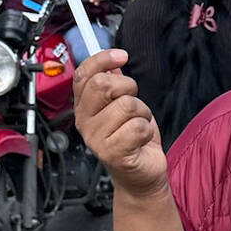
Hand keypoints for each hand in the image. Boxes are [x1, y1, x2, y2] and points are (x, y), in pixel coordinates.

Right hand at [73, 49, 168, 199]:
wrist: (140, 173)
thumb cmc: (132, 138)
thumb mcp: (121, 105)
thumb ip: (113, 83)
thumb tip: (112, 62)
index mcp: (84, 106)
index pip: (83, 74)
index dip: (103, 59)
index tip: (121, 57)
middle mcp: (85, 121)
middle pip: (103, 85)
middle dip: (128, 88)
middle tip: (132, 103)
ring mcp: (96, 139)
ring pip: (127, 105)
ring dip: (142, 114)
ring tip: (137, 126)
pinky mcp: (112, 153)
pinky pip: (138, 127)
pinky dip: (147, 131)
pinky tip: (140, 141)